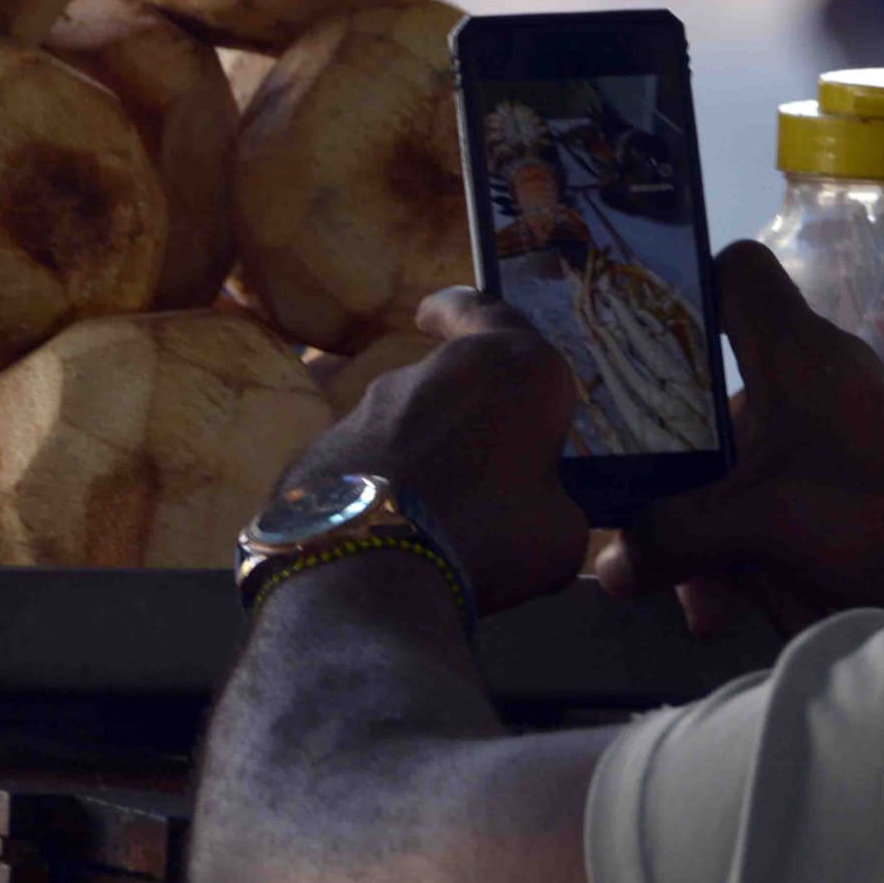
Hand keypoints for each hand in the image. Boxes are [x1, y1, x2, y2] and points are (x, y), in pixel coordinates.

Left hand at [281, 291, 591, 616]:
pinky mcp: (325, 444)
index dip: (469, 312)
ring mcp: (372, 404)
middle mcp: (438, 371)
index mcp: (513, 370)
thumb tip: (535, 507)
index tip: (439, 313)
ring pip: (404, 419)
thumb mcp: (558, 530)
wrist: (371, 570)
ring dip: (417, 450)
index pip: (491, 312)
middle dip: (461, 412)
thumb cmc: (490, 538)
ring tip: (429, 515)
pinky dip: (377, 481)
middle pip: (450, 378)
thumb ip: (549, 498)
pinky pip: (363, 458)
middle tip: (478, 467)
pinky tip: (384, 531)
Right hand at [597, 242, 883, 637]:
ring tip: (704, 607)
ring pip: (746, 460)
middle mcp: (813, 372)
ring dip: (714, 531)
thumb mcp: (757, 523)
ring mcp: (838, 424)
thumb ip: (674, 536)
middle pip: (719, 391)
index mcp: (791, 348)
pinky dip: (756, 544)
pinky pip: (782, 494)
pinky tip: (740, 608)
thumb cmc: (871, 509)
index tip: (638, 342)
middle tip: (649, 532)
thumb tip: (605, 565)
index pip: (735, 271)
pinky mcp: (857, 473)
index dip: (684, 290)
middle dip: (680, 472)